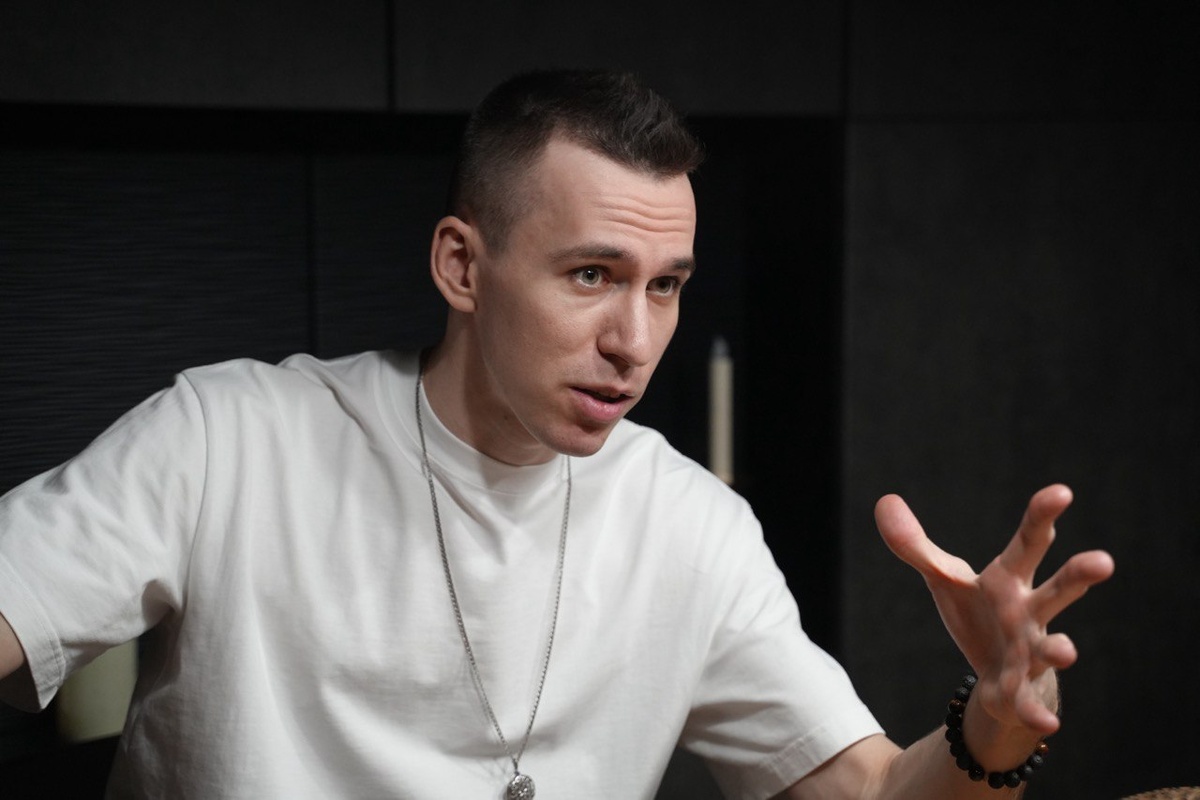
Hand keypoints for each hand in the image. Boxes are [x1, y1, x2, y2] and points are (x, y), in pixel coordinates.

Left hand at [875, 484, 1113, 734]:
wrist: (997, 675)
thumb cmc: (979, 615)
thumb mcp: (944, 579)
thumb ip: (915, 545)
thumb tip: (883, 501)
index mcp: (1010, 579)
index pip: (1029, 542)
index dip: (1042, 516)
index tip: (1061, 492)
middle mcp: (1030, 612)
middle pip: (1058, 590)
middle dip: (1078, 576)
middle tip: (1102, 561)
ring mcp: (1030, 652)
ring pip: (1051, 648)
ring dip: (1060, 649)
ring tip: (1067, 650)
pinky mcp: (1020, 690)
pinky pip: (1029, 701)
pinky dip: (1035, 712)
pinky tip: (1046, 725)